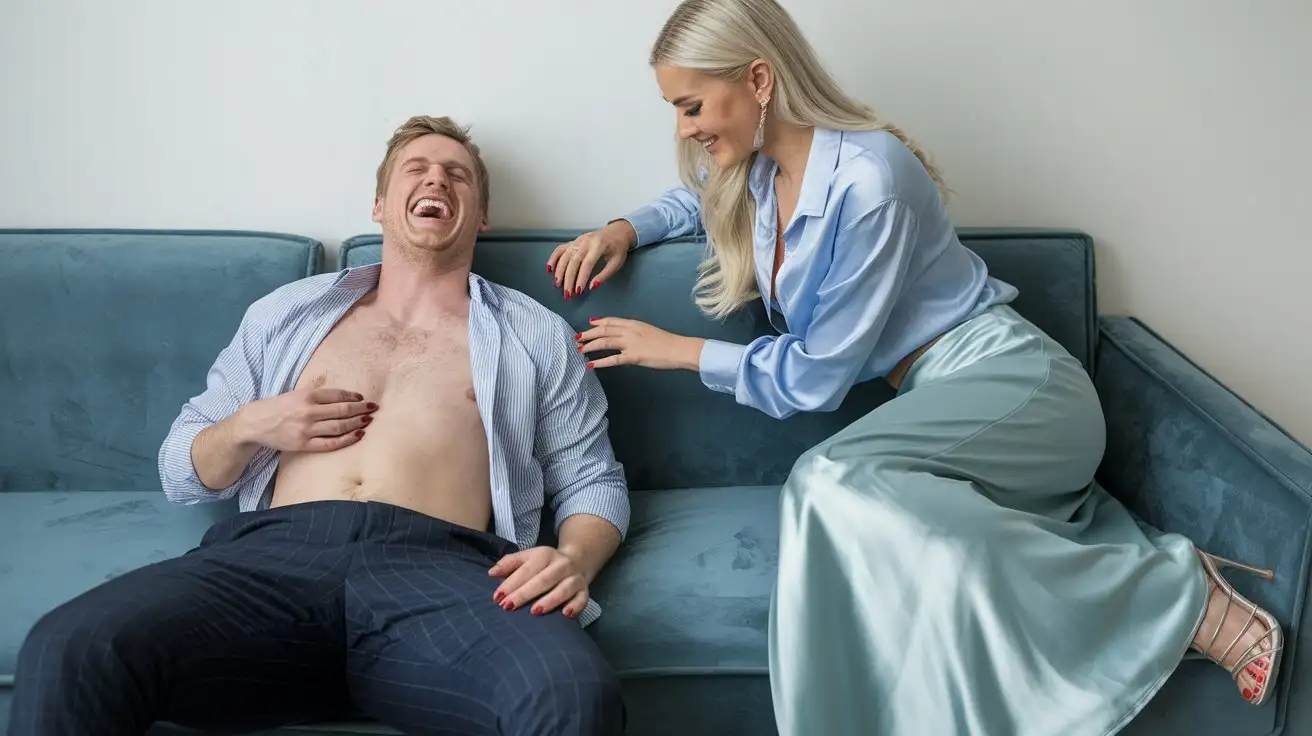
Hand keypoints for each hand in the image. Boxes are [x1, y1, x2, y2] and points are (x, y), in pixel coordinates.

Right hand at [236, 388, 376, 451]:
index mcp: (307, 396)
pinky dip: (346, 440)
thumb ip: (315, 390)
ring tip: (368, 420)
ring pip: (339, 426)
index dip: (353, 397)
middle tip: (374, 408)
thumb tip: (335, 386)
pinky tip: (358, 435)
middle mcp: (308, 411)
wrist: (255, 423)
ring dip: (357, 423)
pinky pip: (330, 443)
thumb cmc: (278, 407)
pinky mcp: (303, 444)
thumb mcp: (295, 393)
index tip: (363, 398)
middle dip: (361, 409)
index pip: (337, 395)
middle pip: (342, 410)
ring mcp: (306, 429)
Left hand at [489, 546, 589, 617]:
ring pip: (563, 589)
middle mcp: (562, 565)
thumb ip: (509, 564)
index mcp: (545, 554)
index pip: (526, 569)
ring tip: (534, 611)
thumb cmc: (544, 563)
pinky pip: (582, 599)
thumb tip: (491, 573)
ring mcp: (575, 578)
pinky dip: (575, 606)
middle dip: (525, 593)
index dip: (511, 583)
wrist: (578, 559)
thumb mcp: (528, 558)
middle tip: (508, 606)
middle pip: (543, 580)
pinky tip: (566, 614)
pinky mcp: (584, 591)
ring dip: (550, 600)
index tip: (497, 597)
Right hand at [546, 221, 635, 299]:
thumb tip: (592, 287)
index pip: (587, 264)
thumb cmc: (618, 248)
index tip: (578, 291)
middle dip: (568, 279)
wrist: (617, 232)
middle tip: (567, 293)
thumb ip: (604, 275)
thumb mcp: (616, 263)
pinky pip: (560, 249)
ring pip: (564, 256)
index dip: (581, 278)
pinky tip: (549, 269)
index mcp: (598, 246)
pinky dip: (553, 259)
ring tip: (557, 284)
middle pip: (573, 261)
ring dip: (559, 271)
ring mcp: (578, 240)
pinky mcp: (573, 241)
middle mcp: (586, 241)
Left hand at [576, 317, 703, 370]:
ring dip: (590, 346)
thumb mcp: (649, 331)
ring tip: (580, 349)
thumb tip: (626, 335)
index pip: (612, 321)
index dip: (598, 322)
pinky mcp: (633, 357)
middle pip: (604, 330)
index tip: (589, 324)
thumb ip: (636, 332)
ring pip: (605, 342)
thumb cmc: (667, 342)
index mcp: (634, 324)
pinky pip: (613, 359)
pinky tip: (591, 364)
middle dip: (589, 334)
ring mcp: (631, 343)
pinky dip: (600, 362)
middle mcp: (630, 331)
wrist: (679, 349)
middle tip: (578, 338)